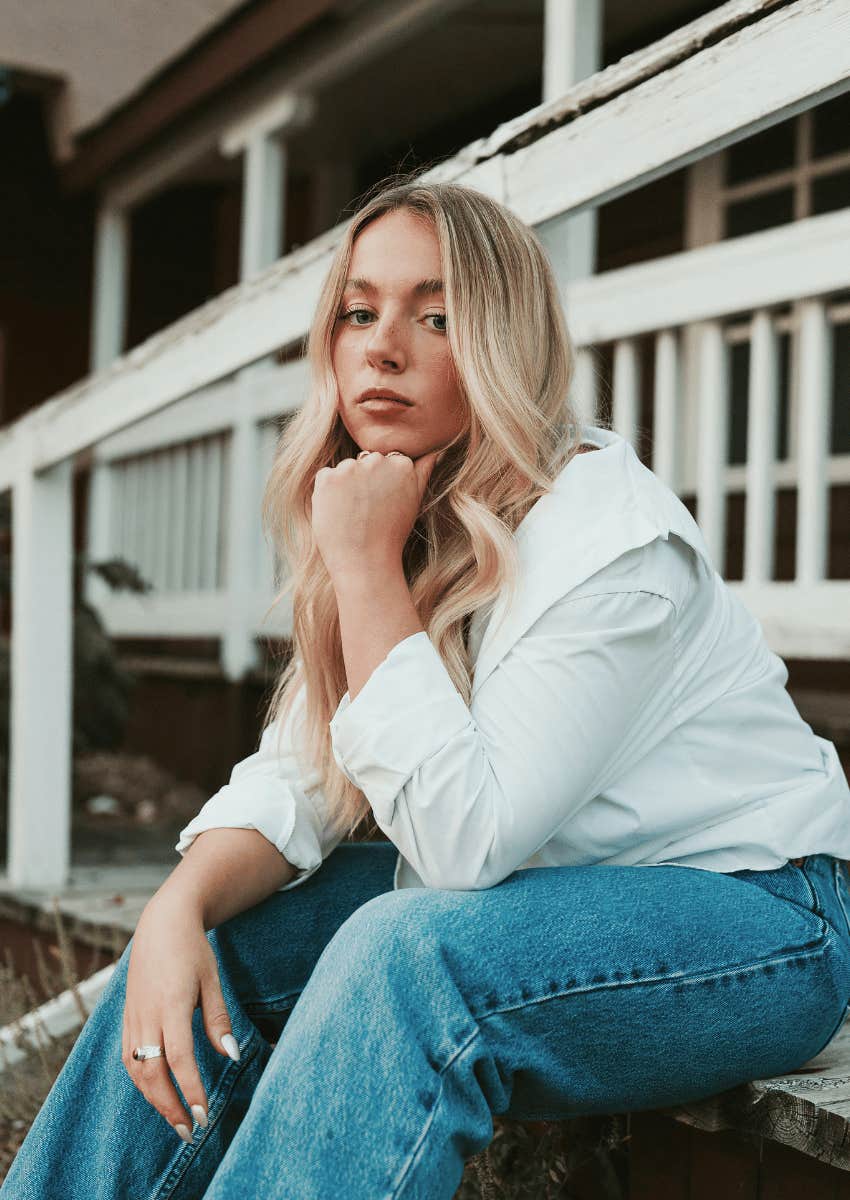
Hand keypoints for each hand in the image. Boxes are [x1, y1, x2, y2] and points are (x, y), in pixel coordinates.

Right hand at [121, 897, 237, 1142]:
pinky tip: (157, 1093)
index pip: (179, 1058)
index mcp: (171, 1004)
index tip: (204, 1114)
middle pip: (152, 1073)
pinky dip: (141, 1081)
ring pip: (136, 1070)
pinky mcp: (127, 1017)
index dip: (190, 1089)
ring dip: (154, 1099)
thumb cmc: (192, 950)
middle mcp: (147, 1015)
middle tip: (191, 1131)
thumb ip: (218, 1019)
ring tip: (176, 1119)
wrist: (162, 923)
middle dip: (170, 1107)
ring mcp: (133, 1017)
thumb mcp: (212, 980)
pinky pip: (129, 1058)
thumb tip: (231, 1056)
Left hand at [310, 448, 441, 581]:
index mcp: (402, 463)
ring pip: (345, 468)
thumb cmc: (391, 535)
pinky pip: (325, 477)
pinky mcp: (328, 478)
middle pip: (365, 461)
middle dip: (364, 480)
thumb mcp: (414, 501)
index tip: (383, 504)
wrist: (365, 562)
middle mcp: (377, 460)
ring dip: (345, 485)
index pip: (387, 460)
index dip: (382, 483)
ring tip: (353, 515)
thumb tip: (435, 451)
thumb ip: (423, 472)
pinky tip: (338, 513)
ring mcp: (351, 467)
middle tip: (368, 512)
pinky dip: (327, 492)